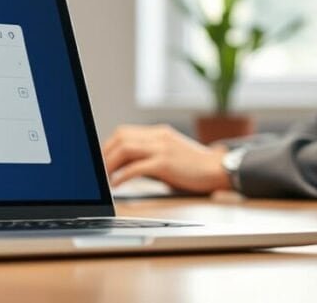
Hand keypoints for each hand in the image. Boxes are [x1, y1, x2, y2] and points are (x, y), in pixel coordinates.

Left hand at [102, 124, 230, 193]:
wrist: (217, 169)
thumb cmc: (194, 166)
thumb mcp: (170, 152)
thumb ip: (151, 153)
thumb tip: (127, 165)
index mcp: (158, 132)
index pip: (124, 132)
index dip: (108, 145)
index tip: (101, 159)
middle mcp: (158, 136)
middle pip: (120, 137)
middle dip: (105, 153)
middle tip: (99, 169)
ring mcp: (162, 148)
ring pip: (125, 148)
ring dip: (110, 163)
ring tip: (104, 177)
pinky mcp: (165, 163)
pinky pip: (136, 167)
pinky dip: (122, 175)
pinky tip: (116, 184)